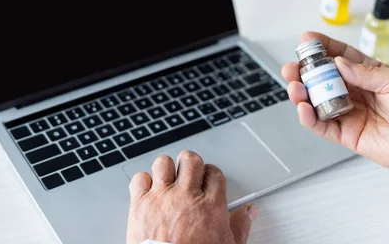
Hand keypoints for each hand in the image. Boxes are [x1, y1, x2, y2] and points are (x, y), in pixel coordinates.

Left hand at [127, 150, 257, 243]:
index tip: (208, 181)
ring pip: (164, 163)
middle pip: (191, 160)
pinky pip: (139, 179)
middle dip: (191, 165)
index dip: (211, 174)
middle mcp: (186, 196)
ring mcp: (161, 198)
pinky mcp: (140, 204)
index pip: (214, 173)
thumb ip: (240, 226)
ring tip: (168, 180)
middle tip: (190, 175)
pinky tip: (148, 191)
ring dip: (166, 170)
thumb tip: (249, 213)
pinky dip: (143, 183)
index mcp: (210, 206)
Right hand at [282, 32, 388, 168]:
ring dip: (302, 93)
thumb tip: (338, 63)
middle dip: (305, 71)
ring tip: (295, 86)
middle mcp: (356, 92)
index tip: (308, 40)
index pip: (341, 57)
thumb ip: (365, 72)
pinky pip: (321, 125)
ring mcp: (349, 112)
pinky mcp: (346, 134)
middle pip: (323, 79)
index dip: (324, 47)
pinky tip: (303, 107)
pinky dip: (308, 117)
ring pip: (317, 100)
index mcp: (369, 75)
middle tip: (294, 66)